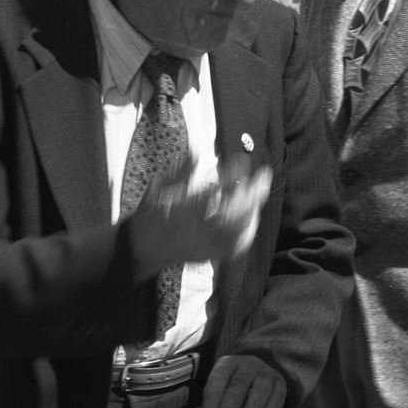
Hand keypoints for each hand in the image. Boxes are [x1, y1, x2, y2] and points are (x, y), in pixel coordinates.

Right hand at [128, 164, 272, 276]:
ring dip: (253, 209)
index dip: (231, 176)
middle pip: (232, 215)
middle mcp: (195, 232)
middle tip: (263, 174)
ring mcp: (205, 247)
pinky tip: (253, 213)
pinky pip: (236, 246)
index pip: (211, 193)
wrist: (143, 249)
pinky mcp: (211, 256)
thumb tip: (198, 151)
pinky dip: (248, 228)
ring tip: (260, 190)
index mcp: (180, 213)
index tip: (243, 160)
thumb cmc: (150, 214)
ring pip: (238, 232)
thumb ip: (179, 172)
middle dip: (252, 194)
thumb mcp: (157, 188)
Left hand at [201, 353, 286, 407]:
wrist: (256, 375)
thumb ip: (213, 406)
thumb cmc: (232, 388)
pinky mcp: (280, 382)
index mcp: (226, 364)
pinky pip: (277, 397)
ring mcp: (265, 372)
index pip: (216, 385)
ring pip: (260, 390)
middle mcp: (247, 364)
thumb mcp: (219, 389)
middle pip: (236, 389)